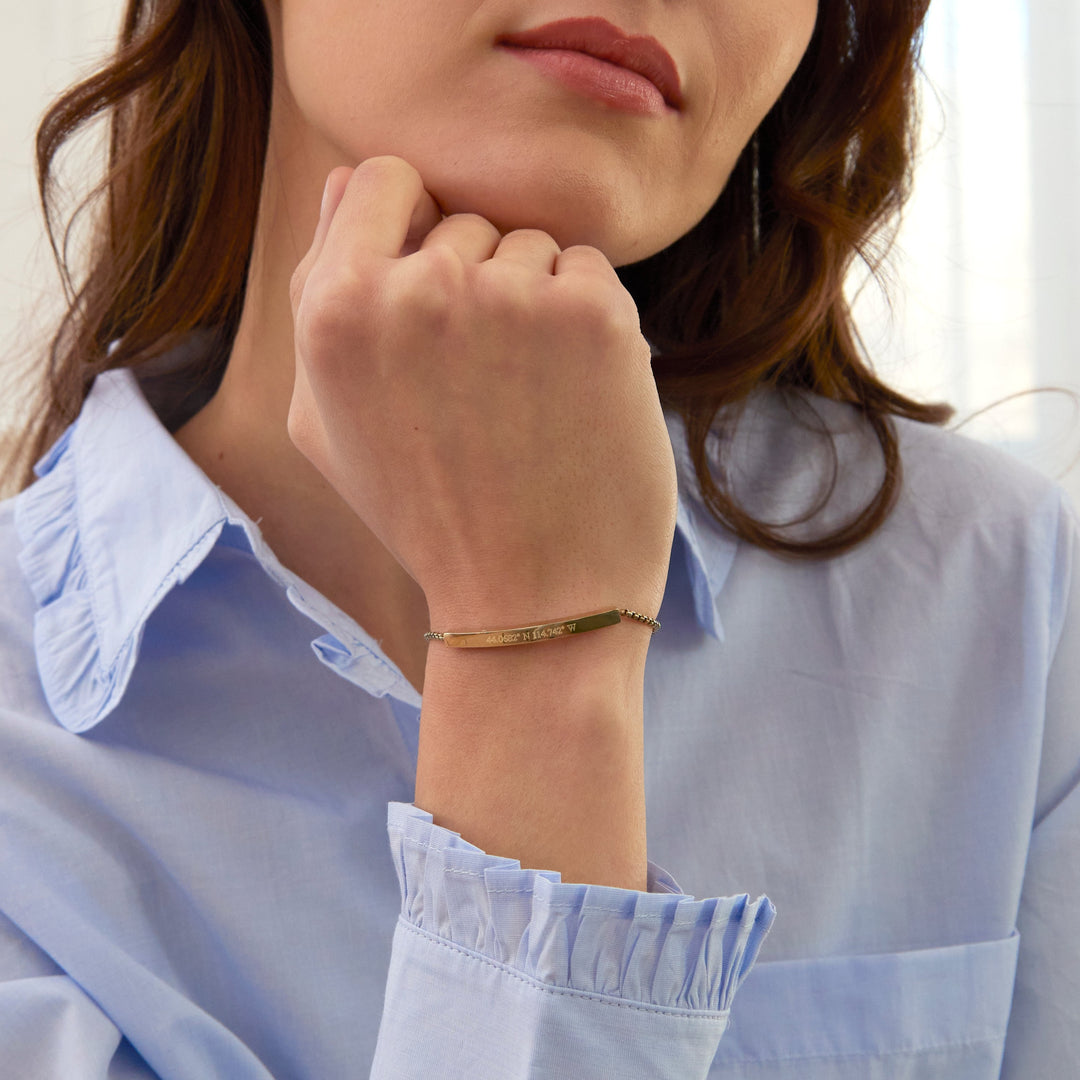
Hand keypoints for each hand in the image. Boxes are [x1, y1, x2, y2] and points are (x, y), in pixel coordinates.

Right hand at [287, 156, 677, 629]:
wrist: (534, 602)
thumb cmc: (425, 516)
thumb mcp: (326, 421)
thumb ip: (317, 295)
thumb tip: (341, 181)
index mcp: (336, 309)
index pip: (380, 179)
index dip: (409, 225)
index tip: (431, 291)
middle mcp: (419, 287)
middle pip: (462, 217)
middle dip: (474, 285)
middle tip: (478, 392)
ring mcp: (511, 297)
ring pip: (530, 246)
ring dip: (533, 307)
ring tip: (525, 404)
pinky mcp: (594, 314)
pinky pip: (588, 270)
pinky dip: (587, 323)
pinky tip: (572, 398)